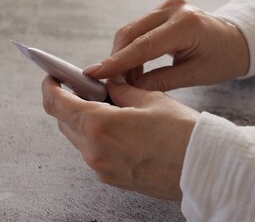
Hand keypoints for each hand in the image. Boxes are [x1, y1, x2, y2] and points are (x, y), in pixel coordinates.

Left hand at [41, 75, 198, 199]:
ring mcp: (101, 168)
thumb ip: (119, 90)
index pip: (55, 103)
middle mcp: (93, 151)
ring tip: (108, 107)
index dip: (50, 86)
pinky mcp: (111, 178)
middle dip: (69, 101)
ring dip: (84, 119)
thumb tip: (106, 84)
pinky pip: (93, 152)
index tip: (53, 76)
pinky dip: (96, 136)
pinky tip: (118, 128)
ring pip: (77, 137)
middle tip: (87, 87)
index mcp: (98, 126)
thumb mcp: (149, 99)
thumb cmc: (182, 132)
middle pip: (64, 120)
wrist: (204, 170)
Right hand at [84, 0, 249, 90]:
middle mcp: (174, 9)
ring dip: (122, 55)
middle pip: (130, 33)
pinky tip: (132, 67)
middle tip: (110, 83)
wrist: (236, 41)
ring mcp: (167, 6)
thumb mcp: (194, 76)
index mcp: (186, 25)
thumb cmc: (221, 59)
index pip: (143, 46)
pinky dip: (130, 49)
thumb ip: (159, 81)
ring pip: (130, 30)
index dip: (117, 62)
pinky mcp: (162, 10)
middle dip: (116, 59)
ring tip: (124, 79)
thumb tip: (128, 88)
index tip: (95, 74)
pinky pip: (137, 29)